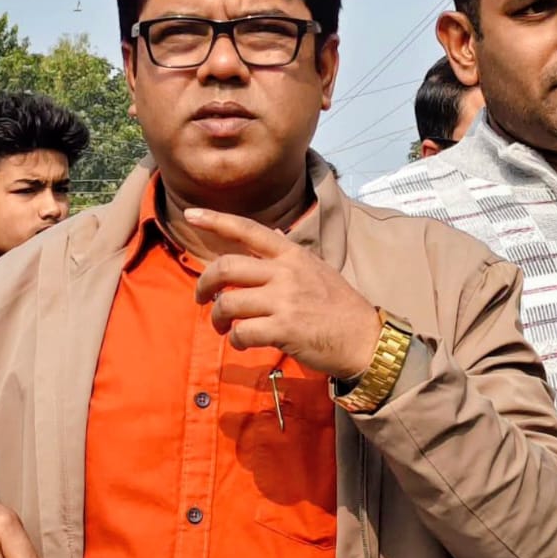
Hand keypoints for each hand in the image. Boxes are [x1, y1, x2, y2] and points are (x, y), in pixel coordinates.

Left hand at [185, 207, 381, 379]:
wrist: (364, 339)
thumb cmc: (339, 306)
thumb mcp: (317, 268)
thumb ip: (288, 254)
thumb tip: (268, 230)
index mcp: (292, 254)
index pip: (248, 230)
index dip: (216, 220)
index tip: (191, 214)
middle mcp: (285, 272)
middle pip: (226, 268)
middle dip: (204, 284)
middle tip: (201, 298)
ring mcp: (284, 301)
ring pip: (228, 303)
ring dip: (218, 318)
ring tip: (223, 327)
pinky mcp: (283, 329)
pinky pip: (242, 332)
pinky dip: (235, 340)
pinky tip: (242, 343)